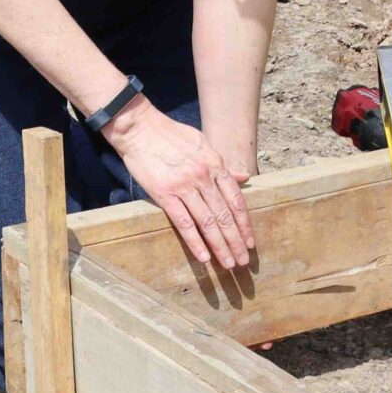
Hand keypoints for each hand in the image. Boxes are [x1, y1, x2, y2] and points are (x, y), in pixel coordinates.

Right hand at [104, 104, 255, 270]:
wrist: (140, 128)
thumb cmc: (171, 135)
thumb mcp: (203, 143)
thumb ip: (222, 164)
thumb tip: (244, 177)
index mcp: (216, 164)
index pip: (236, 200)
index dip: (245, 223)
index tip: (251, 241)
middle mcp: (204, 177)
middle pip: (225, 215)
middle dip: (236, 240)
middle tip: (244, 261)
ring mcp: (185, 186)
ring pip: (208, 222)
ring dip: (220, 246)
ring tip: (229, 263)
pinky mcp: (165, 195)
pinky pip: (184, 223)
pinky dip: (195, 242)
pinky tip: (204, 257)